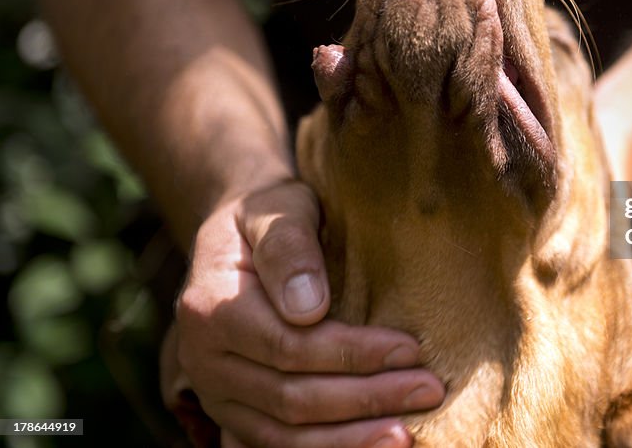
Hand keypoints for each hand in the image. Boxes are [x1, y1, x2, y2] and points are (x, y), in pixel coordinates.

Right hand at [173, 179, 445, 446]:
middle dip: (365, 399)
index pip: (289, 347)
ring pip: (284, 435)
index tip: (410, 349)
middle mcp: (204, 360)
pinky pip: (279, 444)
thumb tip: (309, 308)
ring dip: (350, 439)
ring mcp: (215, 393)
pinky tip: (370, 443)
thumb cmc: (271, 214)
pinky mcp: (235, 413)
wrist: (241, 232)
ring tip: (406, 434)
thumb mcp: (277, 207)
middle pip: (291, 398)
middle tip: (428, 389)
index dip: (351, 355)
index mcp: (211, 308)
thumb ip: (288, 247)